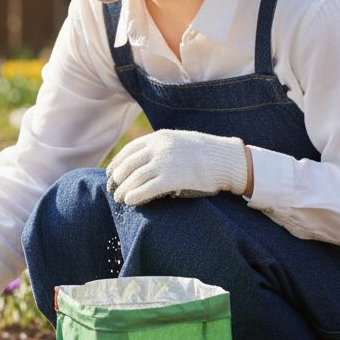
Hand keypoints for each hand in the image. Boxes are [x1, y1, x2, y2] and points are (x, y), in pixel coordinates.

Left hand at [105, 129, 248, 206]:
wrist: (227, 160)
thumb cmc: (206, 153)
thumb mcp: (180, 142)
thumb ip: (162, 148)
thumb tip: (146, 160)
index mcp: (159, 138)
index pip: (129, 150)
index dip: (117, 163)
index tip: (112, 173)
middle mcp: (158, 148)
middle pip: (128, 164)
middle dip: (117, 178)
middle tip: (113, 189)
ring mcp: (164, 163)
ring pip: (134, 177)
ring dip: (123, 189)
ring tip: (119, 198)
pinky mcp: (171, 179)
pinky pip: (146, 189)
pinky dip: (134, 196)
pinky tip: (129, 202)